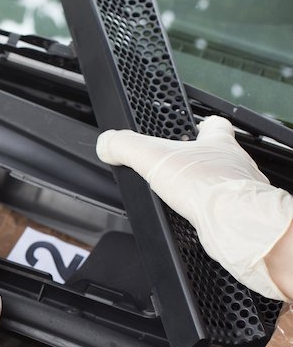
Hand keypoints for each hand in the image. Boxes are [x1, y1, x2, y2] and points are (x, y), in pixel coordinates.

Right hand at [97, 116, 292, 300]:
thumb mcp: (152, 156)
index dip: (202, 124)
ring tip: (184, 197)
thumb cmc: (205, 185)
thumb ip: (125, 146)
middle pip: (219, 154)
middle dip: (199, 161)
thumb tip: (105, 143)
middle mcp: (235, 163)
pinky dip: (212, 212)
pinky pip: (225, 209)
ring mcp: (241, 189)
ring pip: (224, 183)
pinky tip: (198, 218)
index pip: (214, 124)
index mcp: (218, 142)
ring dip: (206, 188)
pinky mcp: (240, 215)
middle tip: (179, 168)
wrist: (235, 222)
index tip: (193, 128)